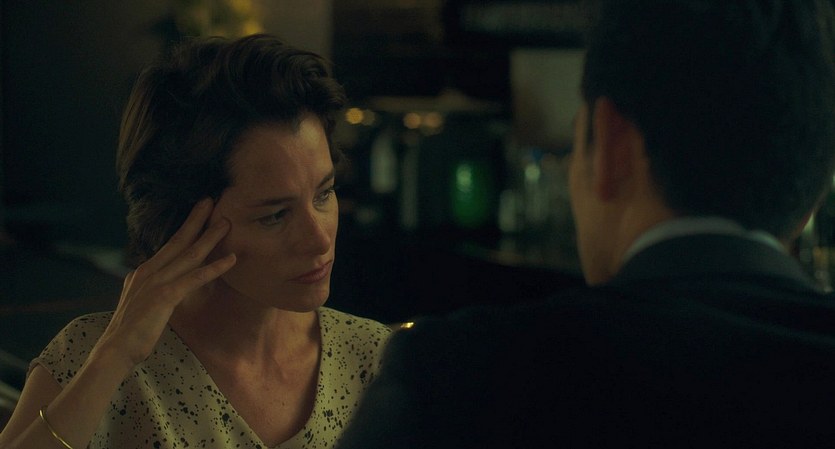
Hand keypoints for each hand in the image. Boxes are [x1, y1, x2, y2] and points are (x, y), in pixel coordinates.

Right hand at [95, 198, 235, 368]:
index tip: (198, 212)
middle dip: (196, 219)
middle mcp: (149, 271)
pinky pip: (195, 277)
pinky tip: (231, 259)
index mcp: (144, 272)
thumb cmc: (131, 330)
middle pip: (178, 240)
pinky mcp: (165, 295)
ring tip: (227, 223)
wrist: (115, 349)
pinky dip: (215, 267)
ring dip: (210, 237)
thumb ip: (153, 288)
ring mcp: (156, 282)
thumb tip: (165, 283)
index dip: (185, 228)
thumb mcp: (141, 301)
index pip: (169, 245)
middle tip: (211, 200)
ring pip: (189, 254)